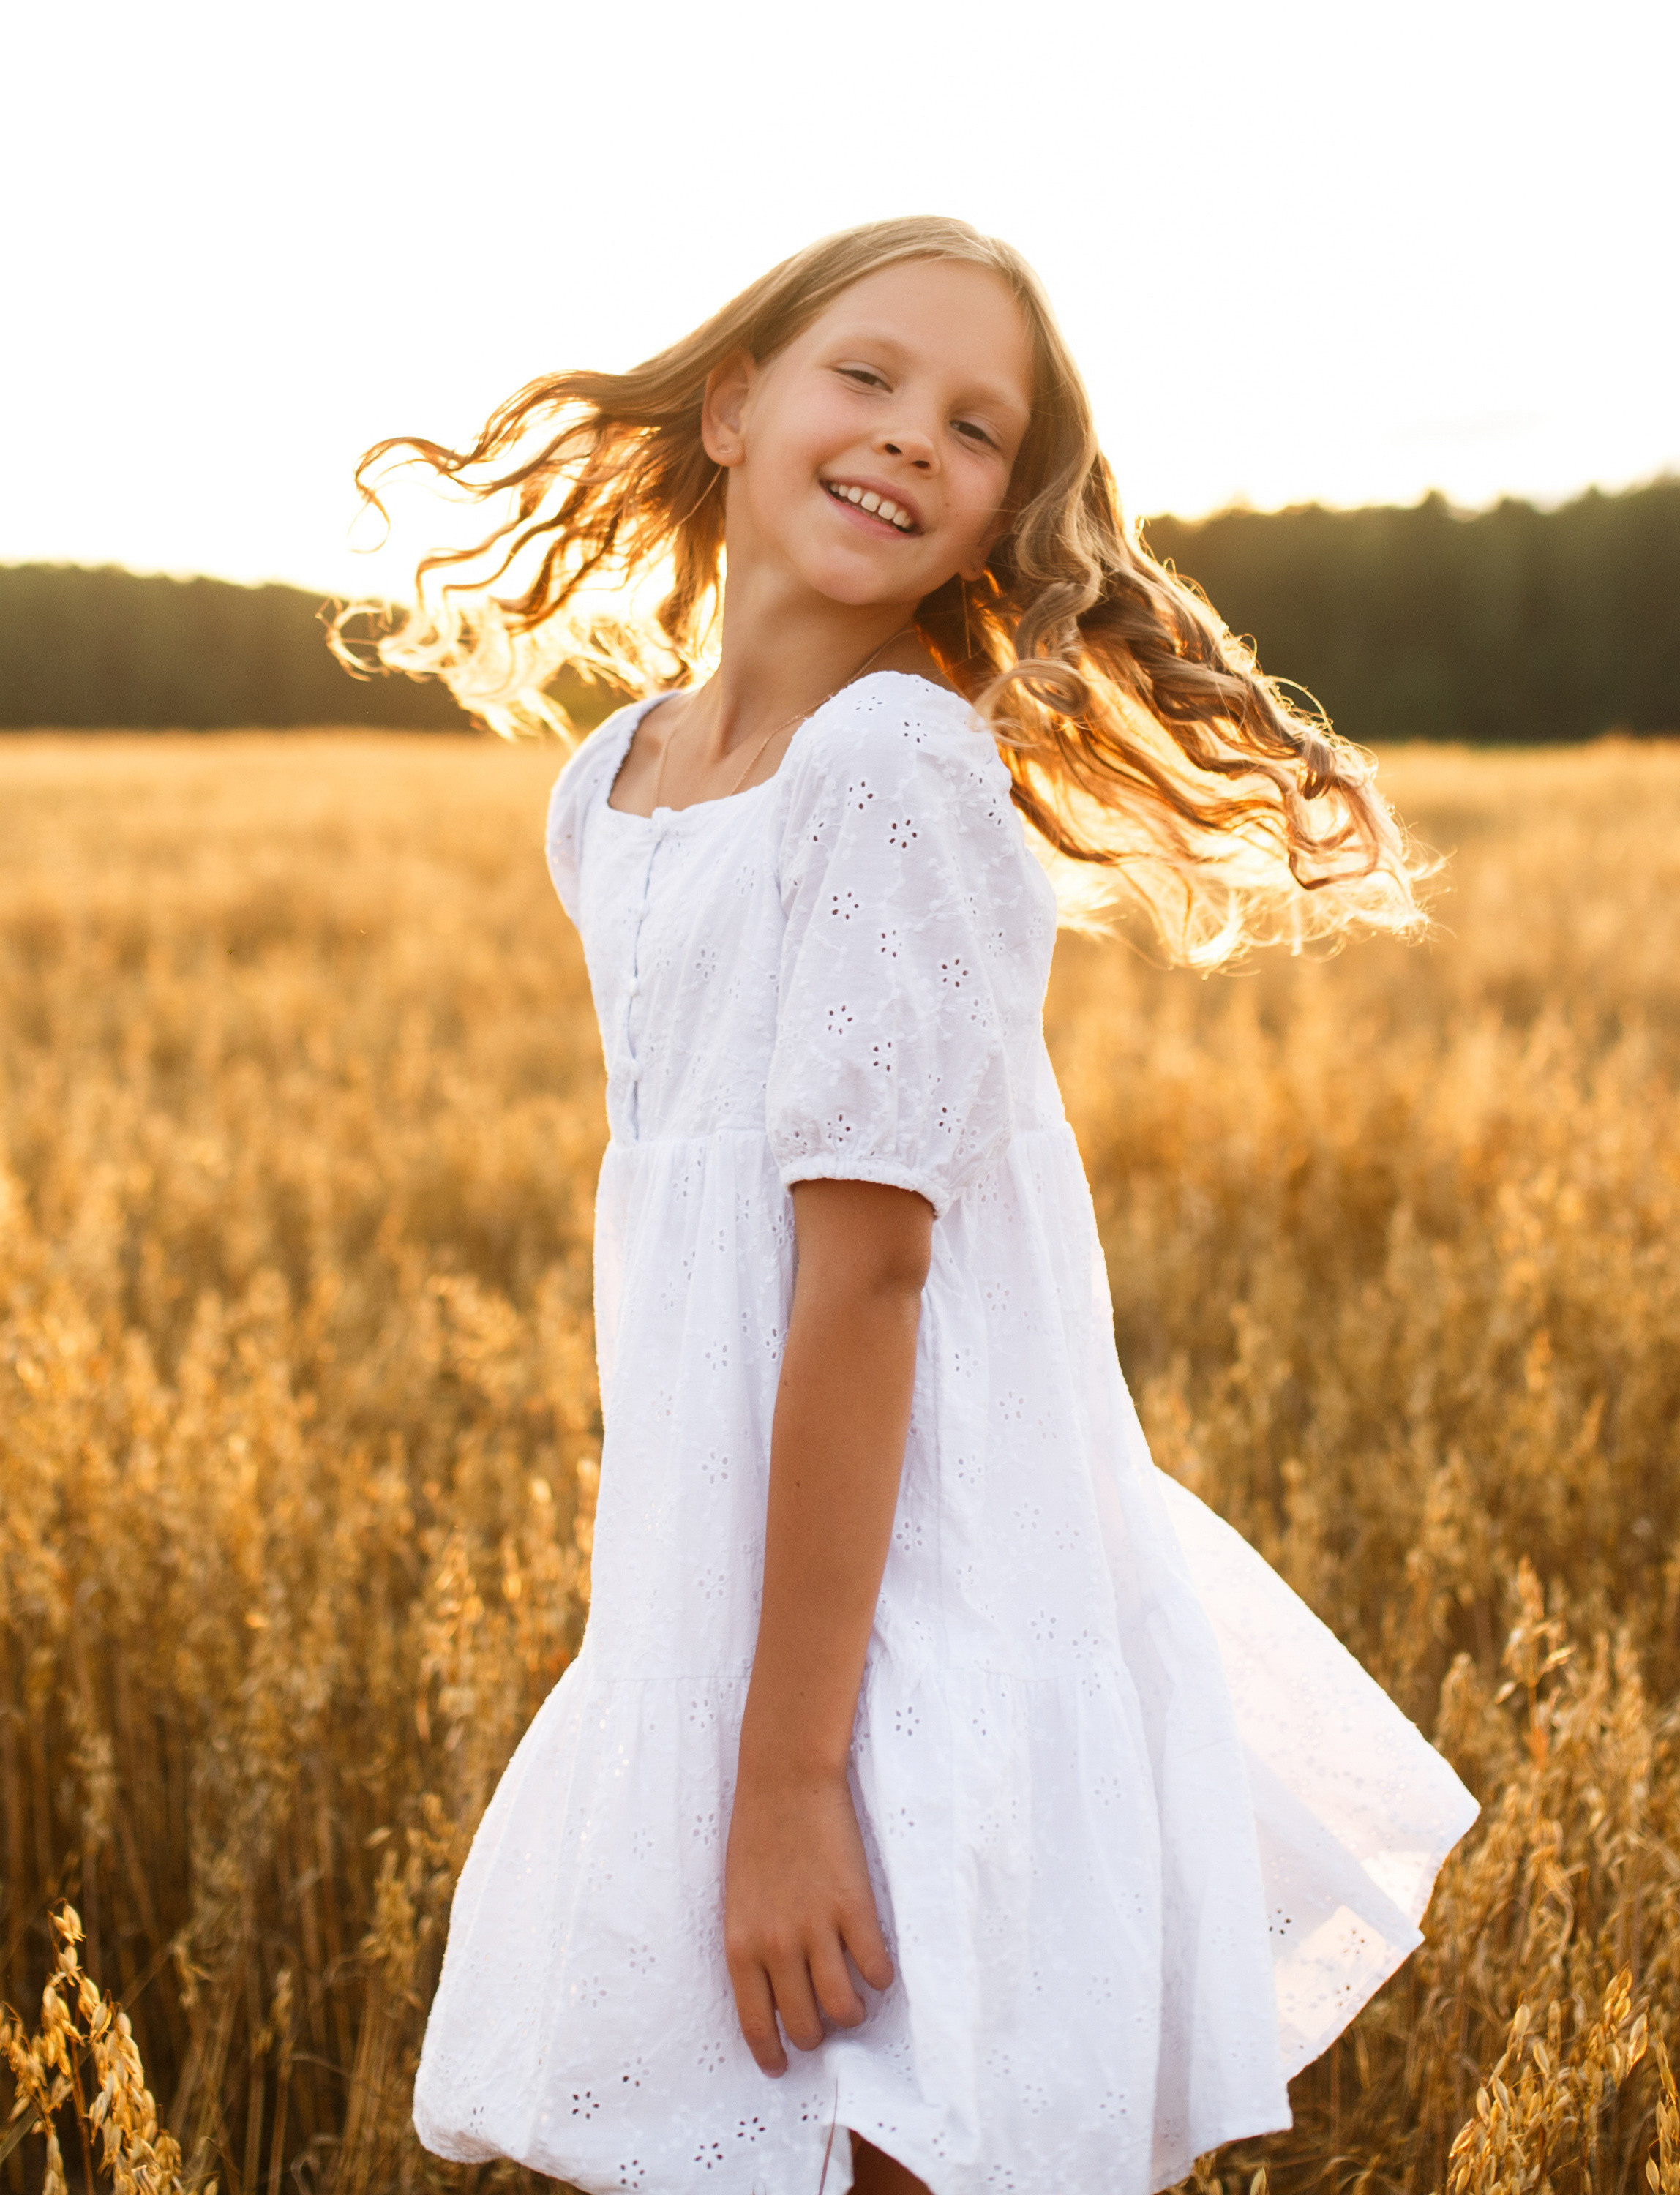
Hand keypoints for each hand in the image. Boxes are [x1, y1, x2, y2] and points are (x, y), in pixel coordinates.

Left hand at [723, 1764, 894, 2075]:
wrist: (785, 1783)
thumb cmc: (756, 1837)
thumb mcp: (738, 1901)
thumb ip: (753, 1947)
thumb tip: (775, 1991)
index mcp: (741, 1946)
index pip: (756, 2025)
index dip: (772, 2055)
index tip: (781, 2067)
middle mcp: (778, 1947)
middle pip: (805, 2026)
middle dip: (817, 2035)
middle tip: (824, 2024)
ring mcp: (818, 1930)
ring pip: (844, 2008)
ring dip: (852, 2014)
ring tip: (855, 2003)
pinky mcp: (855, 1909)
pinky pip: (875, 1969)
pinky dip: (879, 1978)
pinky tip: (875, 1967)